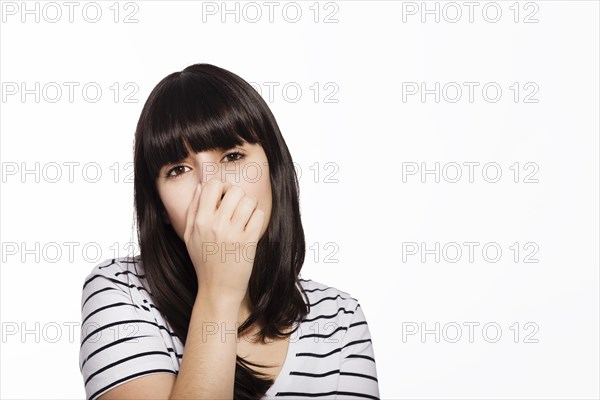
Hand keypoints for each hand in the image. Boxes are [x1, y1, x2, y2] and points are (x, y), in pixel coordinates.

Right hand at [183, 177, 264, 305]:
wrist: (218, 289)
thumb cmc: (204, 262)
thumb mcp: (189, 236)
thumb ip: (192, 209)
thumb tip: (200, 186)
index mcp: (200, 221)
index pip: (213, 185)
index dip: (222, 187)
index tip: (224, 197)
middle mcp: (216, 225)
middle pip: (234, 190)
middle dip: (238, 196)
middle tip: (238, 208)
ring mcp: (233, 233)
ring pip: (249, 200)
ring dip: (250, 206)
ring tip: (245, 217)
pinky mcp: (248, 242)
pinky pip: (258, 215)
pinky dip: (257, 218)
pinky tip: (251, 226)